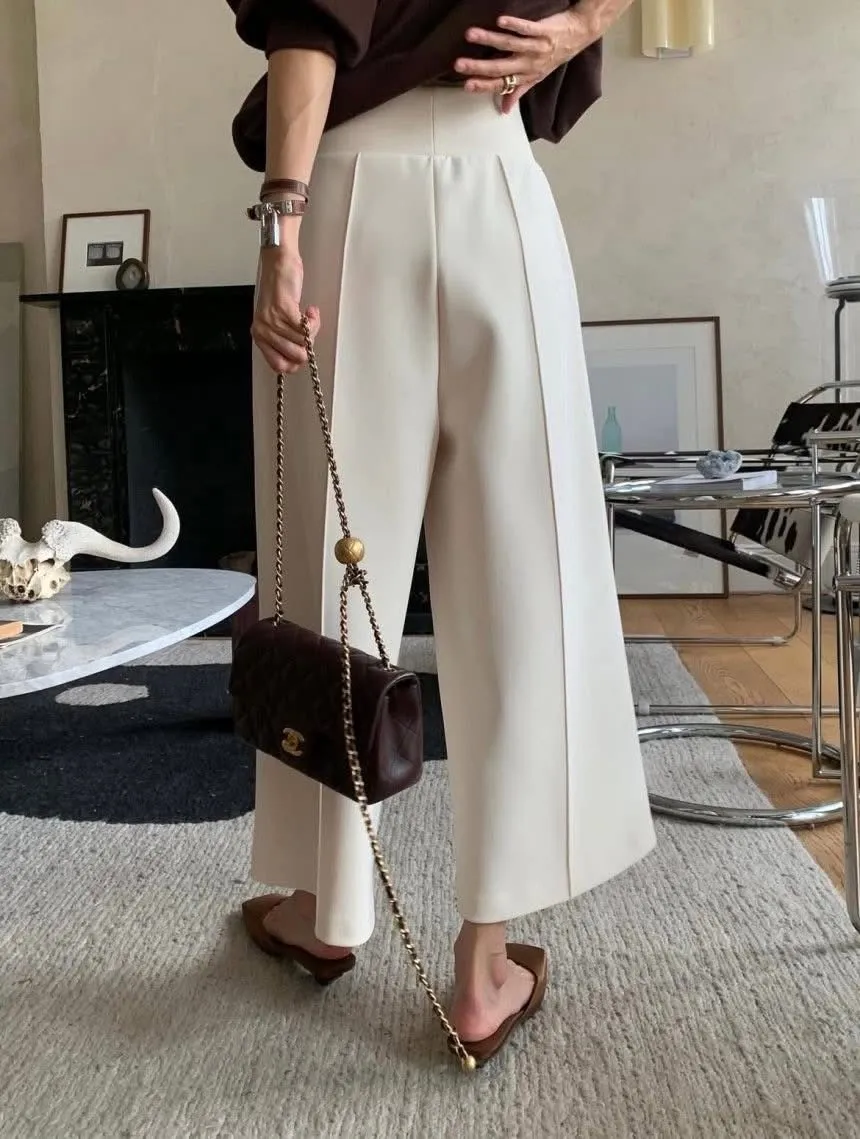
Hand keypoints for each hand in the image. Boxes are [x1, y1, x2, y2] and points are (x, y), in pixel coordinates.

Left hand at [252, 246, 320, 374]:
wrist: (278, 262)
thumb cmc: (281, 289)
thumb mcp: (277, 320)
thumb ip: (283, 339)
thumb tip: (299, 357)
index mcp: (259, 336)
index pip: (279, 366)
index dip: (295, 363)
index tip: (303, 349)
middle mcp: (263, 331)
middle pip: (295, 357)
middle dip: (308, 345)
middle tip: (308, 329)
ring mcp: (272, 321)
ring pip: (303, 342)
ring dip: (313, 329)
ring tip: (309, 314)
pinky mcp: (284, 310)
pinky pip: (306, 329)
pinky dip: (314, 321)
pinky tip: (312, 311)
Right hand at [455, 10, 594, 112]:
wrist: (579, 34)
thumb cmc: (556, 55)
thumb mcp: (538, 77)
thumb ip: (518, 92)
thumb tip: (504, 110)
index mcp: (526, 76)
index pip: (501, 83)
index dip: (484, 85)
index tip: (466, 86)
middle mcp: (530, 64)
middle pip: (501, 67)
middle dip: (479, 66)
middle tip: (459, 64)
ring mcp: (536, 47)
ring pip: (509, 45)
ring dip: (489, 40)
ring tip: (470, 34)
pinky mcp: (543, 31)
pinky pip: (527, 28)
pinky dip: (514, 25)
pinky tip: (500, 21)